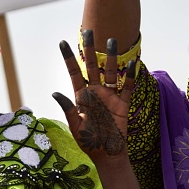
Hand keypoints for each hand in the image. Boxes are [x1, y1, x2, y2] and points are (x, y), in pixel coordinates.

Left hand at [53, 29, 135, 164]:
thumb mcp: (75, 127)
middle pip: (92, 66)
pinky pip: (127, 87)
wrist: (108, 156)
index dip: (68, 58)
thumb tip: (56, 93)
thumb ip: (68, 109)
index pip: (74, 73)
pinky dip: (130, 76)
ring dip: (111, 57)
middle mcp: (96, 92)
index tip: (62, 42)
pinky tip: (132, 63)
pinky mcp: (122, 104)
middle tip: (88, 31)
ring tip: (111, 41)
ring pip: (110, 72)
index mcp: (82, 97)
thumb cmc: (90, 143)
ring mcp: (110, 96)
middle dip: (89, 49)